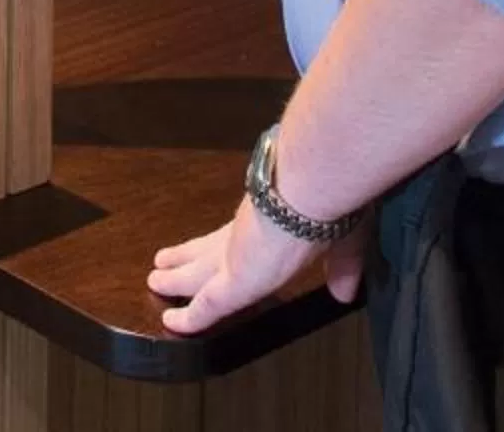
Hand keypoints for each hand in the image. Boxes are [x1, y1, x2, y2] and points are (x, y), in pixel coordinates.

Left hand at [146, 200, 366, 335]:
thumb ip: (344, 265)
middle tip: (163, 260)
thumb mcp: (347, 236)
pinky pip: (207, 305)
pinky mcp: (234, 278)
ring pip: (199, 270)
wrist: (315, 181)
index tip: (209, 246)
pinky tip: (174, 322)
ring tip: (155, 277)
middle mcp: (249, 235)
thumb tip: (345, 293)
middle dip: (189, 257)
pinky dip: (191, 316)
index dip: (226, 244)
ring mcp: (237, 254)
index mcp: (273, 222)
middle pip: (212, 249)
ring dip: (177, 275)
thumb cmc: (334, 200)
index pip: (242, 236)